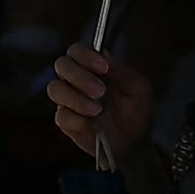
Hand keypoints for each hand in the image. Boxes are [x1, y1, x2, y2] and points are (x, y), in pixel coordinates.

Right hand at [40, 49, 158, 173]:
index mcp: (93, 68)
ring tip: (98, 110)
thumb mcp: (139, 89)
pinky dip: (77, 120)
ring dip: (76, 98)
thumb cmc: (137, 112)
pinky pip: (61, 116)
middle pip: (62, 65)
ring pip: (55, 89)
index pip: (77, 51)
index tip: (103, 68)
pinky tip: (93, 125)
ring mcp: (69, 101)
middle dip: (80, 76)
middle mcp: (77, 81)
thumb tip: (104, 54)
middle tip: (100, 91)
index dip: (86, 56)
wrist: (135, 142)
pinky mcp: (66, 122)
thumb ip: (121, 71)